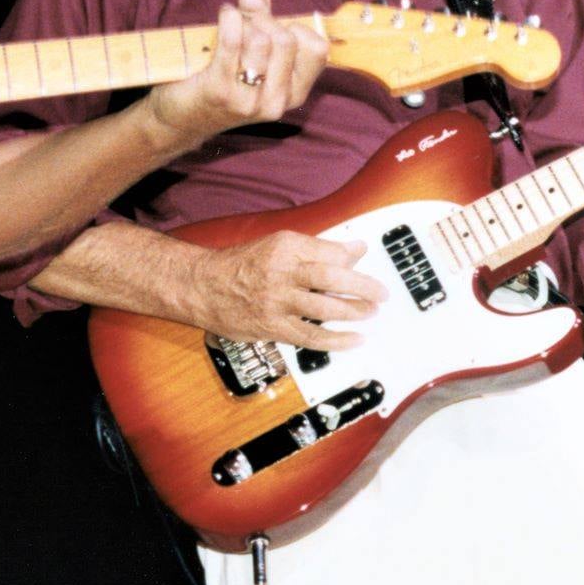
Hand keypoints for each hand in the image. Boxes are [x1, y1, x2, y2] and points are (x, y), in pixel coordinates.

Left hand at [140, 0, 327, 150]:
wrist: (183, 119)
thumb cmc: (223, 80)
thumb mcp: (253, 57)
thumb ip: (263, 21)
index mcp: (294, 94)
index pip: (317, 48)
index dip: (295, 25)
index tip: (273, 24)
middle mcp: (276, 102)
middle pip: (286, 39)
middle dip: (264, 18)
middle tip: (245, 18)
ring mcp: (249, 100)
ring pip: (260, 39)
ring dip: (243, 21)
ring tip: (231, 23)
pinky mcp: (220, 91)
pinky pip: (232, 41)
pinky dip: (229, 19)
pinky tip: (225, 15)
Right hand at [188, 231, 387, 349]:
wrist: (202, 286)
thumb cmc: (241, 265)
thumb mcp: (277, 245)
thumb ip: (317, 248)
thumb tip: (355, 249)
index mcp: (285, 247)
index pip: (329, 252)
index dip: (351, 258)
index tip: (366, 262)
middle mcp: (282, 272)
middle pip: (330, 277)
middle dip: (362, 286)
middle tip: (381, 293)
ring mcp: (277, 301)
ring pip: (323, 307)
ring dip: (352, 312)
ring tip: (370, 313)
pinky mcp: (273, 327)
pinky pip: (310, 336)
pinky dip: (336, 340)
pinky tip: (353, 340)